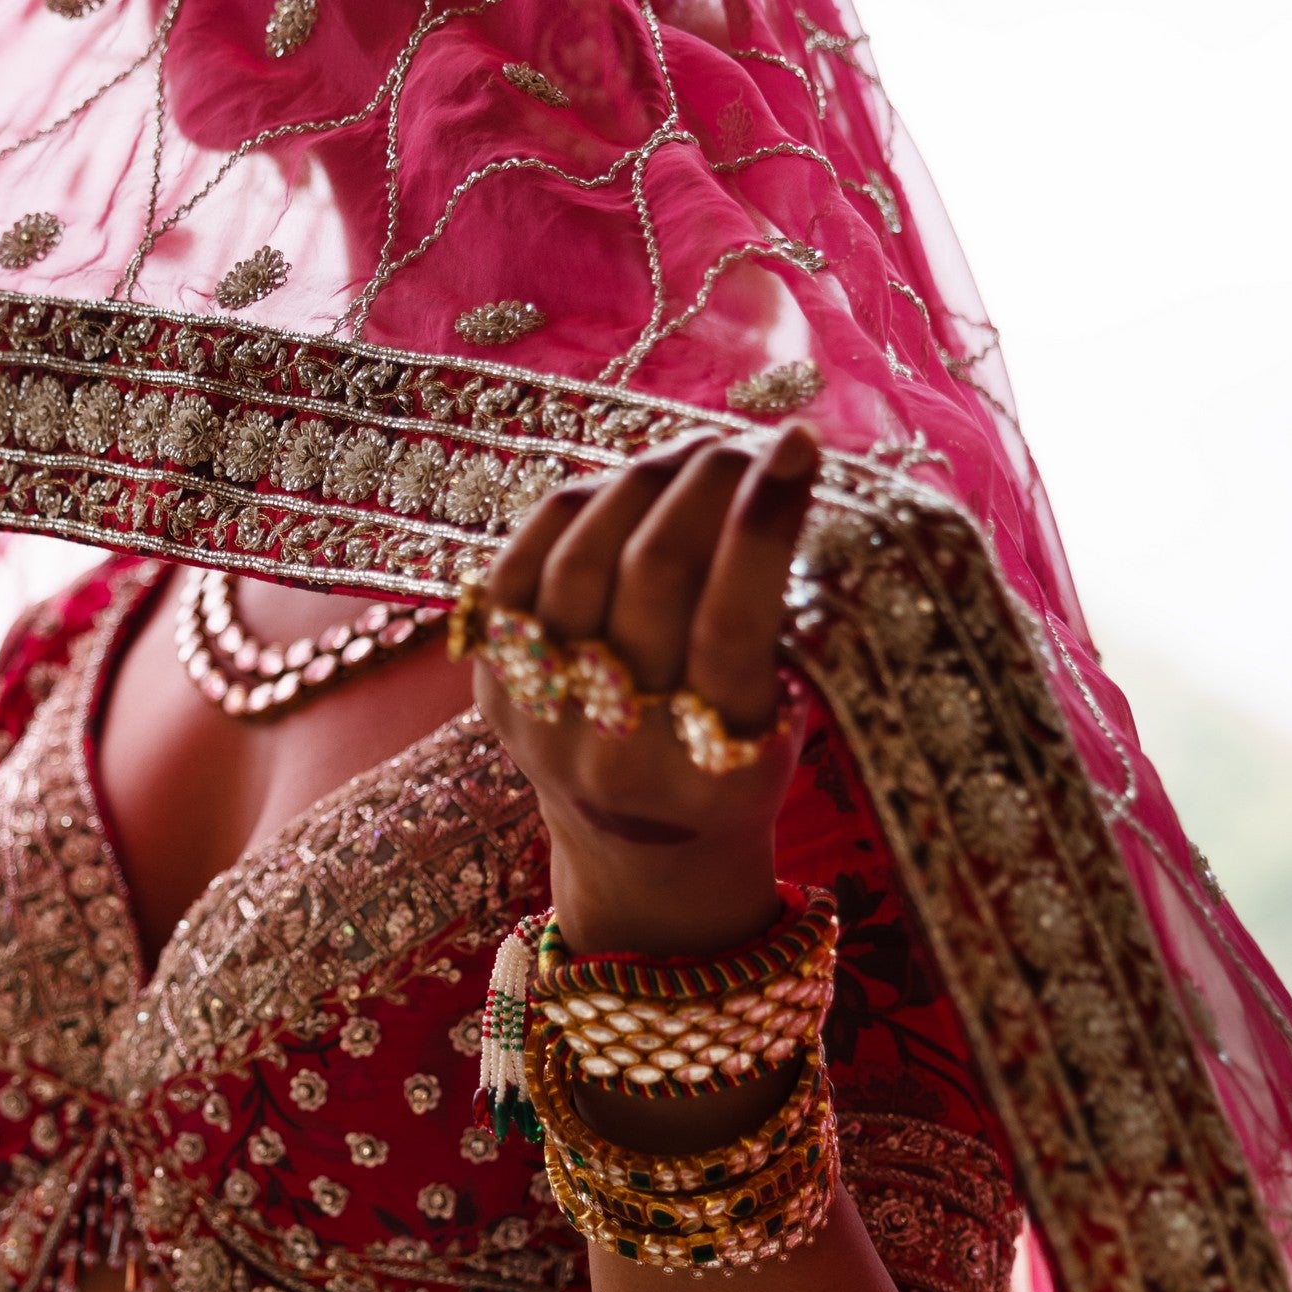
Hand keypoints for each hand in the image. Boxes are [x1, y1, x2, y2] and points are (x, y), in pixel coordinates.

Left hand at [473, 424, 817, 958]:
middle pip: (652, 577)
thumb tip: (778, 474)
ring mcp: (541, 719)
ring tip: (692, 453)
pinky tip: (619, 485)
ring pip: (580, 560)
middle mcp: (617, 752)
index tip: (798, 446)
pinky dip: (572, 510)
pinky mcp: (493, 688)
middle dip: (705, 483)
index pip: (733, 628)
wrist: (638, 849)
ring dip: (642, 482)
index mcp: (713, 774)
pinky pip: (518, 568)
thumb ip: (783, 624)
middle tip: (744, 442)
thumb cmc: (735, 767)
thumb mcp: (784, 722)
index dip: (763, 525)